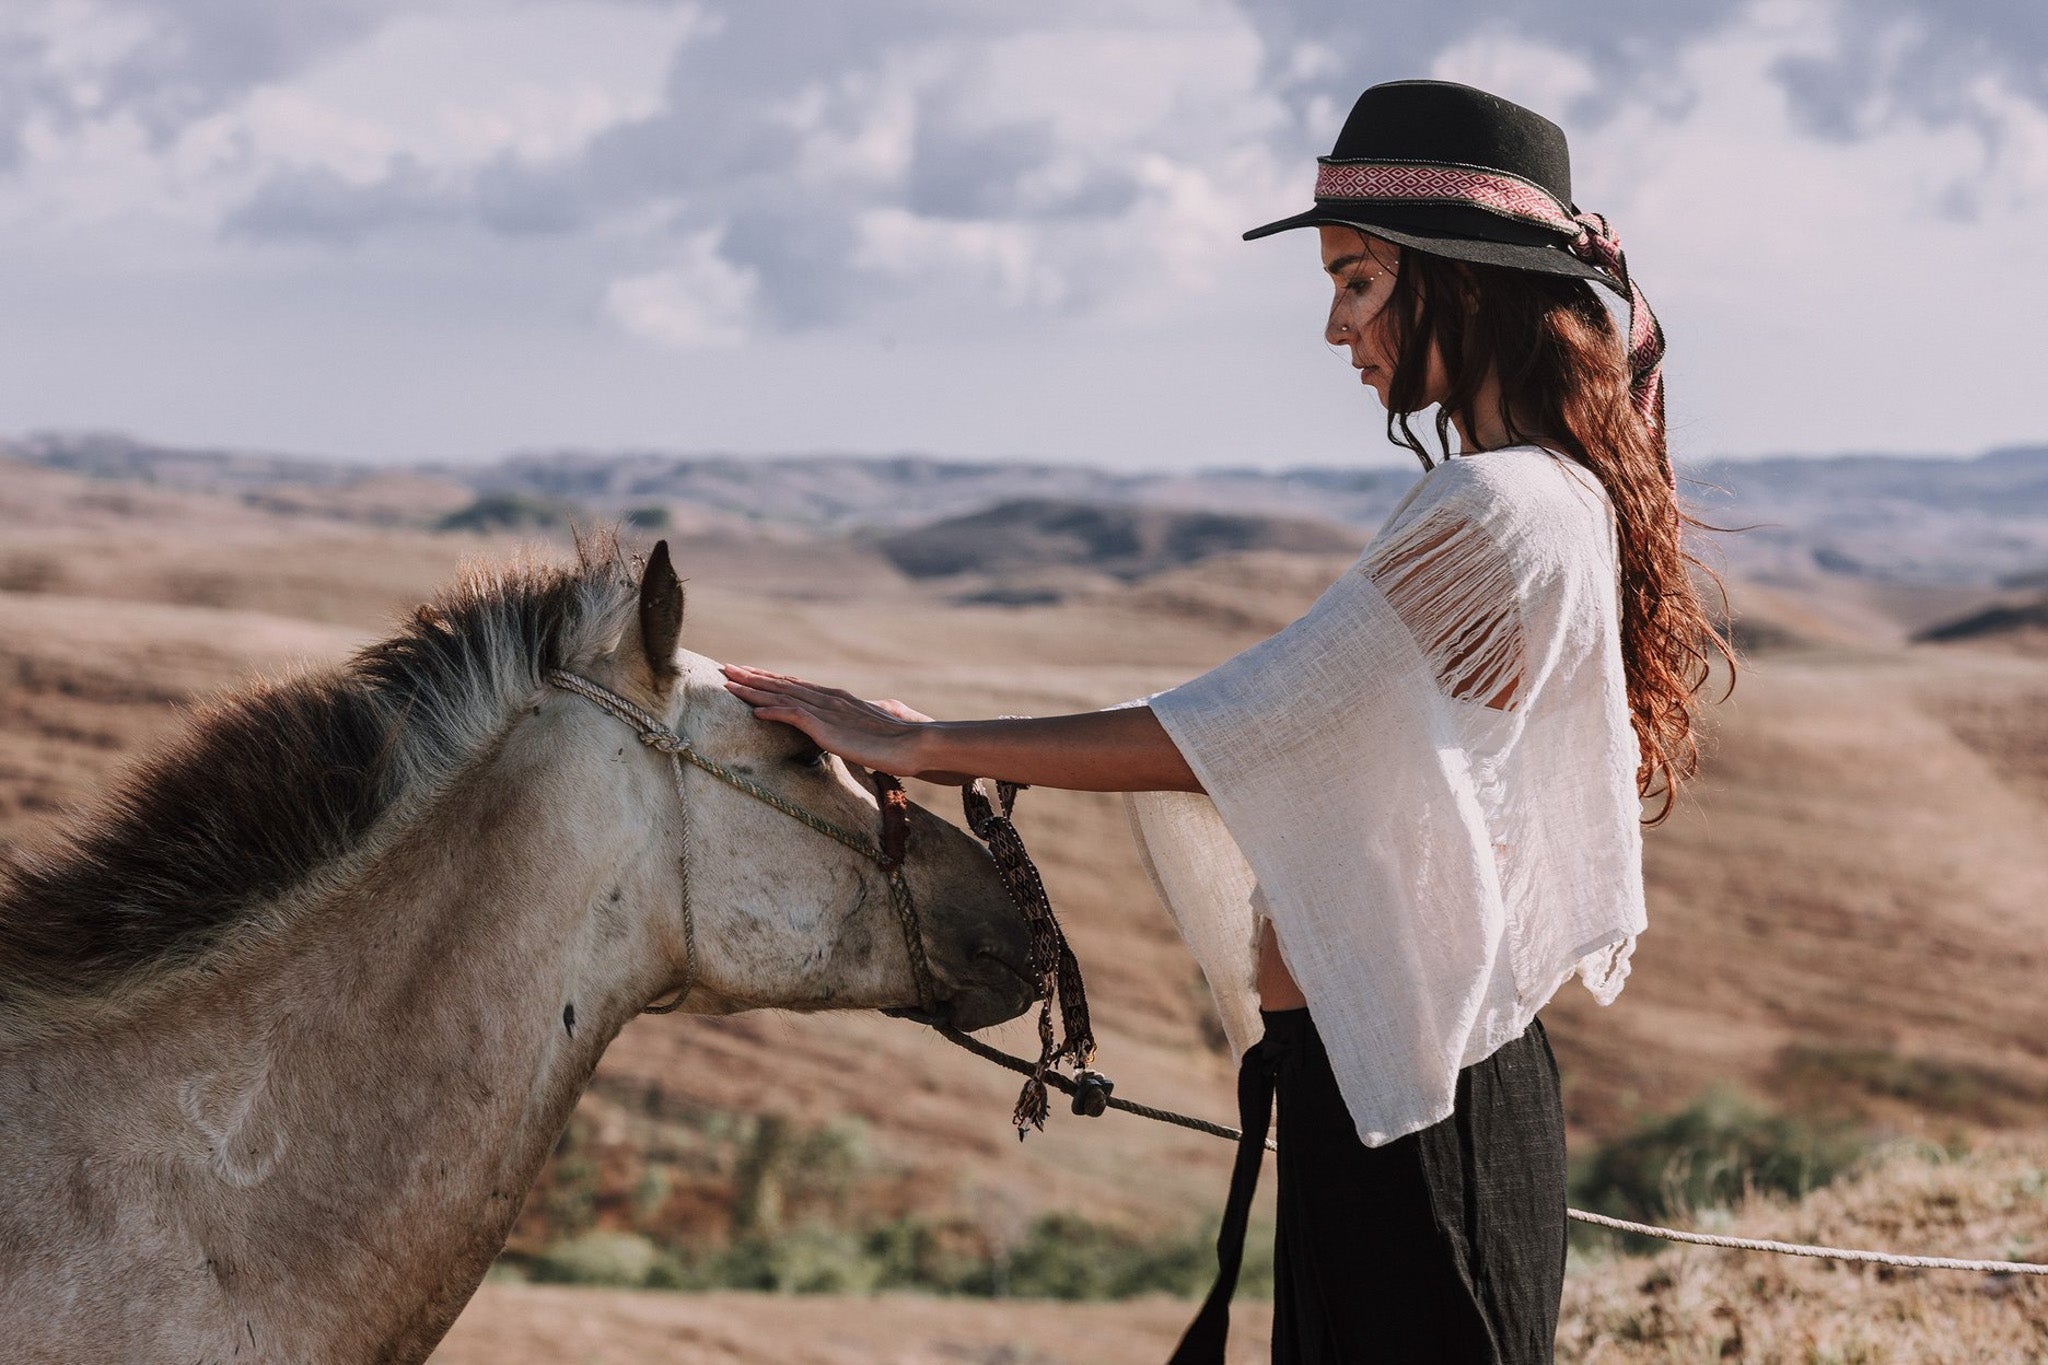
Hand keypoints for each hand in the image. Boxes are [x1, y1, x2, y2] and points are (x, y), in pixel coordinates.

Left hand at [721, 664, 936, 778]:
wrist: (914, 743)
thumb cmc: (899, 740)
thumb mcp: (872, 727)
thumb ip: (859, 722)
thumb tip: (858, 723)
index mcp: (837, 699)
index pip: (796, 685)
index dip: (770, 679)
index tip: (750, 673)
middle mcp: (828, 699)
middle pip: (782, 684)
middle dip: (752, 676)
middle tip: (726, 667)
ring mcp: (827, 711)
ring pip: (781, 695)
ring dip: (752, 689)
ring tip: (728, 682)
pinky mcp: (827, 728)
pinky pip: (792, 716)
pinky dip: (771, 711)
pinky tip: (753, 711)